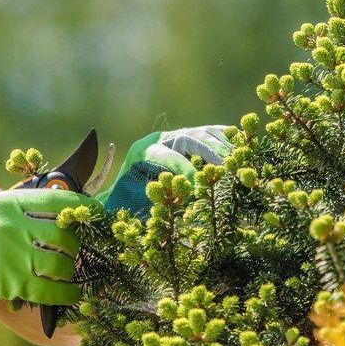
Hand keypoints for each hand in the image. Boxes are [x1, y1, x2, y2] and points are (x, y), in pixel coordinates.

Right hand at [0, 187, 97, 326]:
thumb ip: (18, 209)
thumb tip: (52, 213)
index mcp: (10, 203)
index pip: (58, 201)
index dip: (83, 208)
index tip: (97, 214)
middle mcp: (15, 226)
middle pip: (65, 236)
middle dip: (76, 248)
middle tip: (77, 254)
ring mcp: (14, 255)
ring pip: (61, 264)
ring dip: (71, 272)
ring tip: (71, 276)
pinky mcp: (10, 282)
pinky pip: (50, 289)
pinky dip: (66, 293)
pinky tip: (71, 295)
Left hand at [99, 126, 230, 215]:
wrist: (133, 184)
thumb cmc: (126, 197)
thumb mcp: (117, 201)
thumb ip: (111, 206)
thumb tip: (101, 211)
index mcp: (142, 151)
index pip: (164, 156)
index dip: (180, 169)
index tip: (195, 185)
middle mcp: (162, 139)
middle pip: (189, 139)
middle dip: (208, 153)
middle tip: (225, 167)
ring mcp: (180, 136)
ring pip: (204, 134)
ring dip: (222, 146)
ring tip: (239, 160)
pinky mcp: (194, 139)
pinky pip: (214, 134)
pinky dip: (228, 140)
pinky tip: (243, 148)